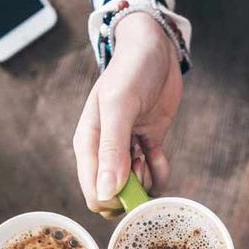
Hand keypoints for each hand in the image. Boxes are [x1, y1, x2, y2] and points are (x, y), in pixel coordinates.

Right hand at [73, 12, 182, 217]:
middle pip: (115, 196)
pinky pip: (153, 175)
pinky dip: (160, 172)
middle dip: (133, 192)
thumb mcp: (119, 106)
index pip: (94, 194)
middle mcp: (104, 153)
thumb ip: (111, 150)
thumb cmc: (131, 71)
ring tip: (147, 152)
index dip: (114, 200)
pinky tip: (159, 154)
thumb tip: (105, 193)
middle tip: (140, 164)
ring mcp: (126, 151)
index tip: (132, 185)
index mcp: (88, 146)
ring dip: (147, 179)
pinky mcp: (147, 146)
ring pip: (136, 189)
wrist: (155, 48)